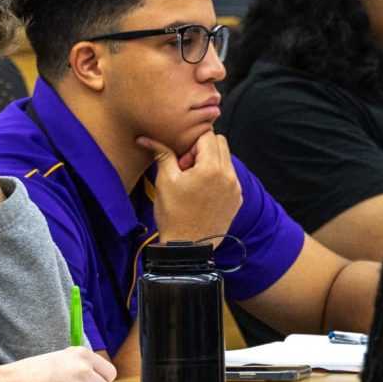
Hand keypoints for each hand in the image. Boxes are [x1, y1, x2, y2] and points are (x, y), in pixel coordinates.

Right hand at [138, 130, 242, 244]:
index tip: (182, 159)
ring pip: (226, 159)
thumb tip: (145, 139)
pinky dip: (218, 177)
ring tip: (195, 181)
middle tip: (187, 167)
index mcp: (212, 168)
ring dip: (211, 162)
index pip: (208, 134)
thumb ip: (162, 153)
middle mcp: (229, 175)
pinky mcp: (236, 199)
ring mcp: (235, 188)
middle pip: (220, 143)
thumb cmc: (174, 214)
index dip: (191, 142)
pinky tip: (203, 192)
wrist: (187, 247)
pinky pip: (230, 177)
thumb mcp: (165, 180)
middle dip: (203, 149)